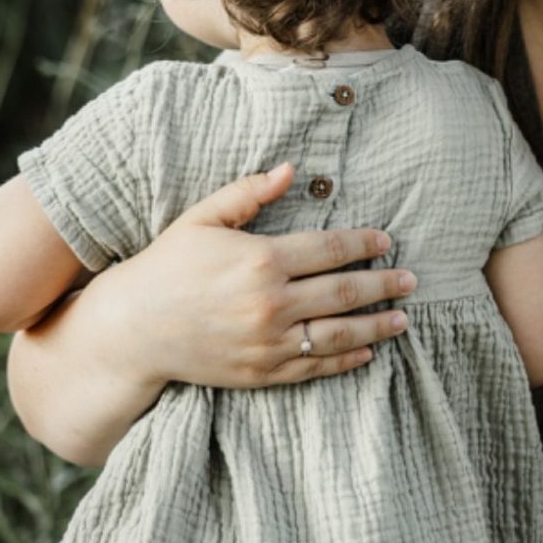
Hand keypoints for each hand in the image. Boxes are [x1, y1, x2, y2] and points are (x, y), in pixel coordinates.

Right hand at [104, 163, 416, 387]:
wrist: (130, 331)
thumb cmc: (168, 266)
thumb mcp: (203, 219)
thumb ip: (249, 192)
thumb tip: (292, 169)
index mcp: (261, 260)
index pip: (331, 250)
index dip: (365, 245)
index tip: (387, 242)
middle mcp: (270, 303)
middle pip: (344, 292)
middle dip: (384, 286)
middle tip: (412, 281)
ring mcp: (267, 343)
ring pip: (337, 335)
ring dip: (376, 327)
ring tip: (402, 319)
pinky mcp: (260, 373)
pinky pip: (314, 367)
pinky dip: (346, 361)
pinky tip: (368, 352)